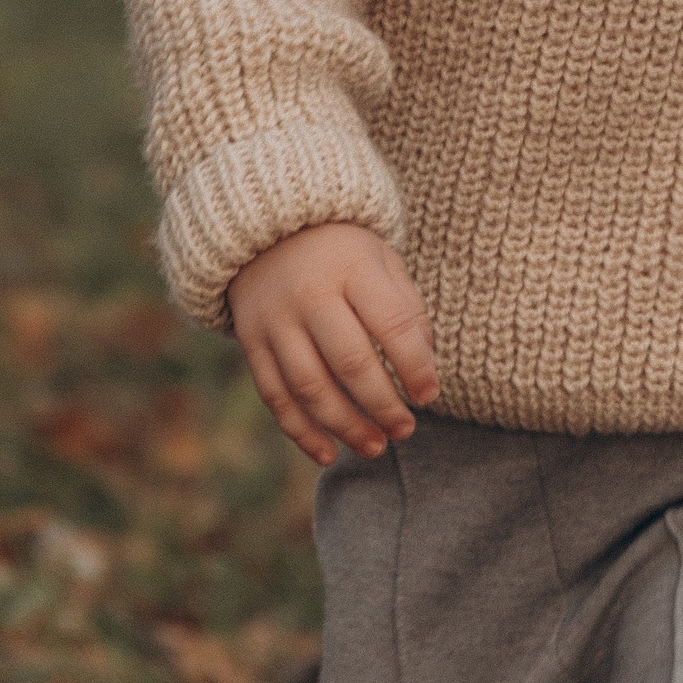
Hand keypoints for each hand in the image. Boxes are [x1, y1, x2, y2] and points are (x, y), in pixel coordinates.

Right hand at [227, 224, 439, 467]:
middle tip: (406, 430)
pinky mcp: (252, 342)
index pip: (391, 324)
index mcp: (353, 269)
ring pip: (310, 387)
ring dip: (345, 426)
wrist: (269, 229)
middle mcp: (311, 295)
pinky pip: (275, 396)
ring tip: (376, 448)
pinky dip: (301, 431)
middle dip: (382, 405)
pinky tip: (328, 453)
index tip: (430, 395)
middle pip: (350, 362)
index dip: (414, 366)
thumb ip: (408, 313)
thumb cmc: (343, 254)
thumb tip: (426, 373)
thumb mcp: (383, 263)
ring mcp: (276, 320)